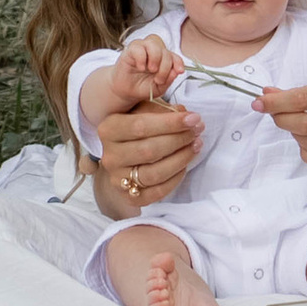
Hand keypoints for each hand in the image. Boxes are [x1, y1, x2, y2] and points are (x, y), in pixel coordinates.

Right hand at [89, 93, 203, 217]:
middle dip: (179, 140)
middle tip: (198, 131)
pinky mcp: (129, 197)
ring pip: (155, 173)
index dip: (170, 123)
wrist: (122, 156)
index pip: (140, 126)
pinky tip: (185, 165)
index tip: (193, 118)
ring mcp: (118, 179)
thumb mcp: (142, 109)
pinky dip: (175, 179)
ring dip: (181, 159)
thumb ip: (160, 108)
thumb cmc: (136, 128)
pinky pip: (157, 192)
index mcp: (109, 129)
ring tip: (196, 145)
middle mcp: (110, 156)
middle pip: (149, 150)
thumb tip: (184, 113)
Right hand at [116, 33, 183, 99]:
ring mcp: (142, 49)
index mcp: (163, 60)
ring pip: (153, 43)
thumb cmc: (142, 87)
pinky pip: (138, 47)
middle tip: (159, 79)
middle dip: (165, 66)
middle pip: (165, 50)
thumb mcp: (158, 88)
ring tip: (152, 70)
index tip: (180, 71)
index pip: (174, 56)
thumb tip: (176, 72)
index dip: (178, 62)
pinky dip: (141, 57)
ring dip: (155, 57)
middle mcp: (154, 52)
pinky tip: (141, 67)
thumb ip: (168, 80)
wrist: (126, 91)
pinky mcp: (130, 50)